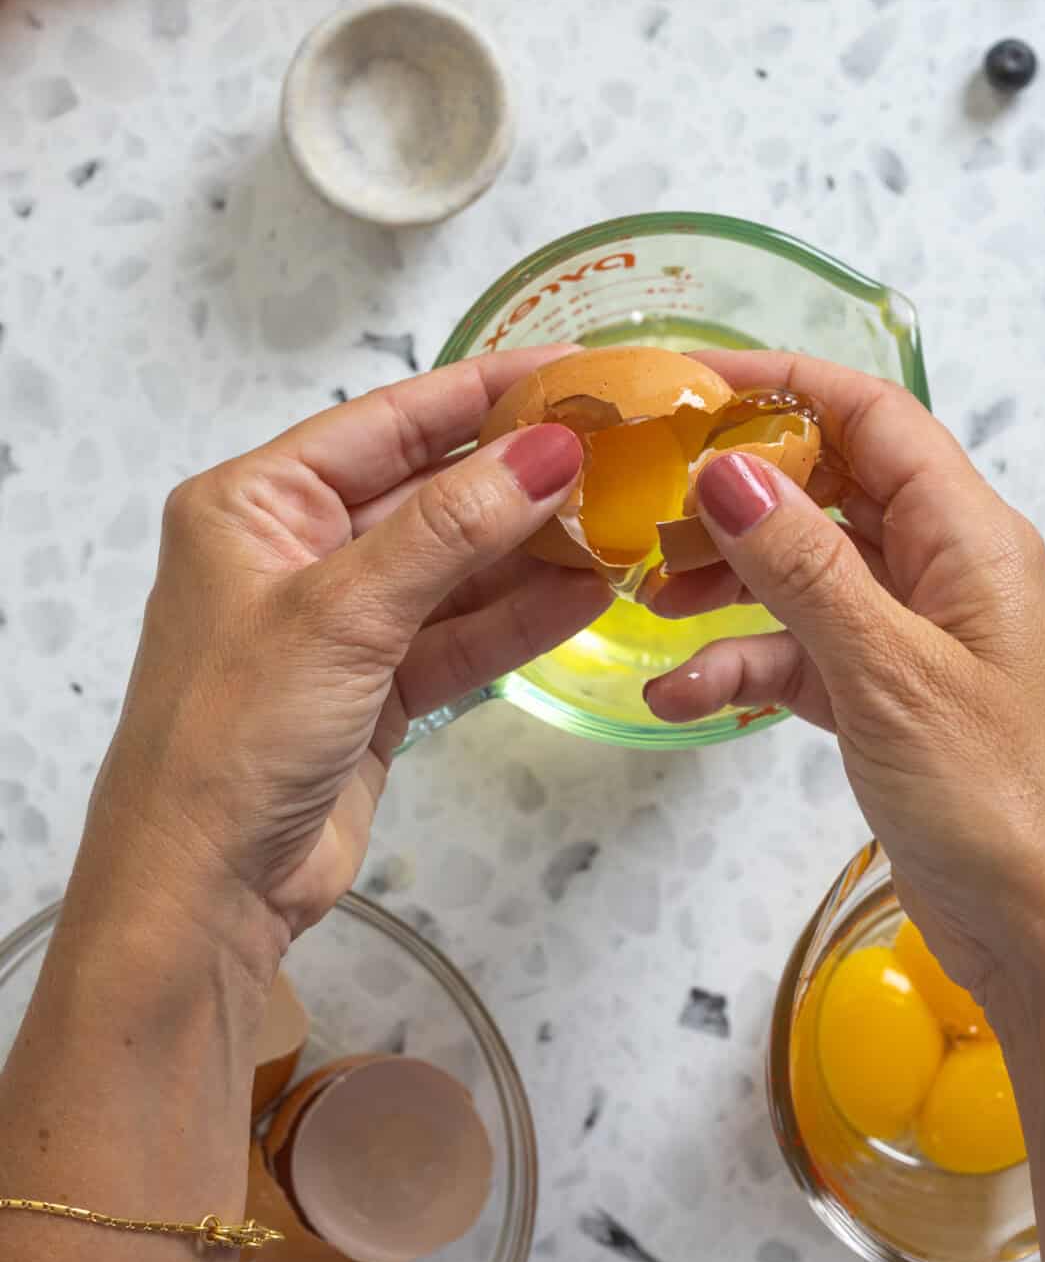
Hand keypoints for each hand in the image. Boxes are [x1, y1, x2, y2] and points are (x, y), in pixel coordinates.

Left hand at [83, 352, 607, 953]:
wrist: (203, 889)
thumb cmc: (227, 740)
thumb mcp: (341, 614)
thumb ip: (449, 529)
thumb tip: (546, 452)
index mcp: (256, 503)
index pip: (388, 423)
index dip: (483, 393)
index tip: (574, 372)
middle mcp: (296, 552)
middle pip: (429, 493)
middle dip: (521, 478)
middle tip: (621, 453)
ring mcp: (340, 624)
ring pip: (455, 569)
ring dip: (533, 552)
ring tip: (624, 523)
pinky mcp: (376, 689)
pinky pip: (460, 636)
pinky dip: (519, 619)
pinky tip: (589, 595)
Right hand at [645, 352, 1044, 1008]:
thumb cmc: (1006, 802)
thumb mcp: (890, 673)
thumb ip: (804, 569)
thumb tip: (727, 469)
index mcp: (969, 538)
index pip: (871, 417)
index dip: (780, 385)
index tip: (685, 385)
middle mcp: (942, 572)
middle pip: (827, 488)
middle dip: (735, 491)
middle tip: (645, 501)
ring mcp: (911, 637)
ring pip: (803, 574)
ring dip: (727, 580)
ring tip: (650, 596)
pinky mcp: (883, 700)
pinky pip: (798, 656)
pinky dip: (742, 667)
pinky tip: (685, 694)